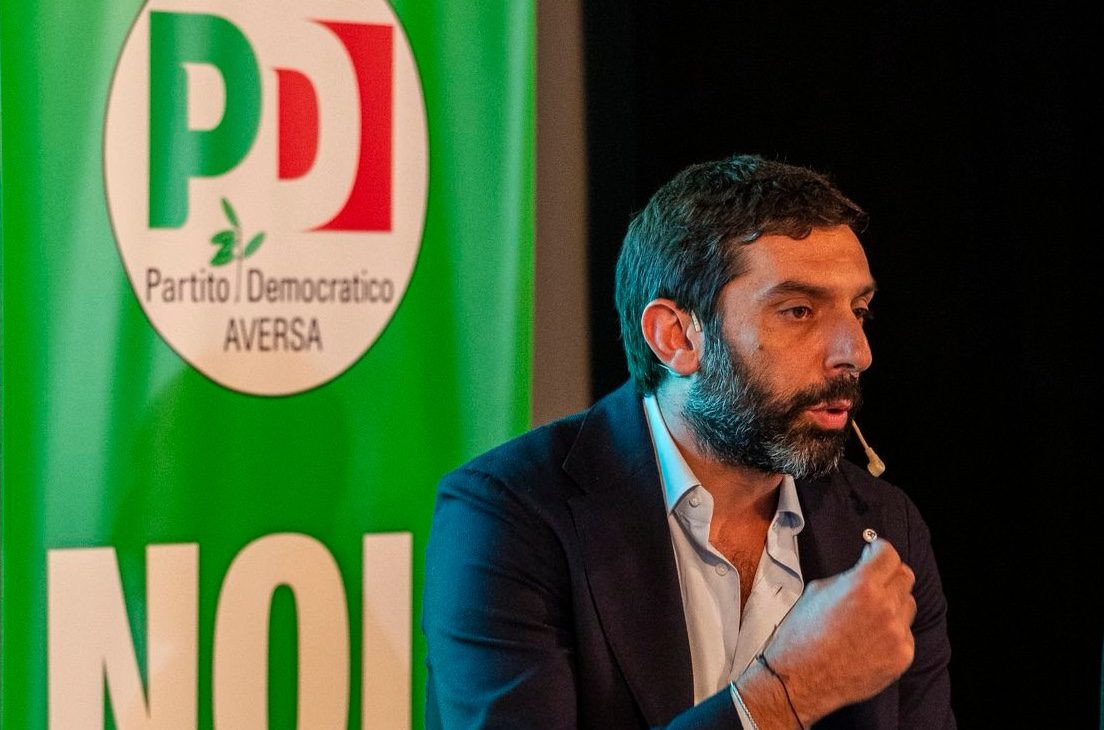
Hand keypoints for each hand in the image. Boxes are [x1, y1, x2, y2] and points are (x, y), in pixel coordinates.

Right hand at [764, 537, 916, 723]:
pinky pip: (906, 634)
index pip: (889, 554)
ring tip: (870, 615)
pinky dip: (892, 632)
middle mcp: (885, 607)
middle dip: (889, 574)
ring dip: (893, 603)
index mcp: (862, 585)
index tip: (875, 553)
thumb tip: (863, 570)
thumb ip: (847, 578)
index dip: (880, 550)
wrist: (800, 679)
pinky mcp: (901, 657)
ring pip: (908, 604)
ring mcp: (897, 634)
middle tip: (875, 581)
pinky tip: (870, 639)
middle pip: (905, 576)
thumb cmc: (801, 635)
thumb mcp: (817, 591)